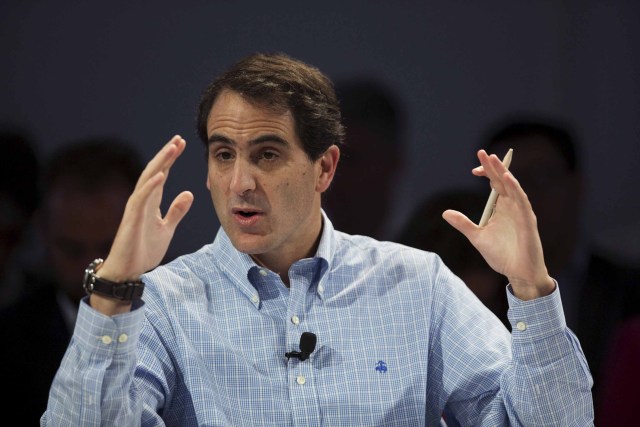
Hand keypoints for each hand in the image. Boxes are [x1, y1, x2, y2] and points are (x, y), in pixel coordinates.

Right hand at [92, 136, 193, 313]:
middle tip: (179, 138)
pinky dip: (151, 185)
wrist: (128, 271)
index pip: (162, 174)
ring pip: (148, 179)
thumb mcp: (167, 229)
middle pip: (155, 171)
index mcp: (151, 202)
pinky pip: (142, 198)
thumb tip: (188, 193)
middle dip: (167, 155)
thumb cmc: (143, 250)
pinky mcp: (132, 219)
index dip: (171, 159)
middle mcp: (142, 201)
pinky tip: (162, 174)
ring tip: (172, 148)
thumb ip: (176, 211)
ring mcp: (136, 208)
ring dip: (160, 163)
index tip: (181, 143)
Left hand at [442, 149, 554, 299]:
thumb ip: (463, 224)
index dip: (486, 173)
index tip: (473, 170)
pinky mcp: (528, 221)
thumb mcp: (477, 237)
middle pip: (503, 181)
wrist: (517, 273)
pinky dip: (516, 190)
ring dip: (504, 173)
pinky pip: (522, 202)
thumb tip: (444, 212)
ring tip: (495, 160)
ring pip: (514, 188)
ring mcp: (522, 212)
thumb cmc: (502, 255)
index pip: (495, 184)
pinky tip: (508, 180)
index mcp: (502, 208)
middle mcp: (513, 206)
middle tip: (482, 152)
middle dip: (493, 166)